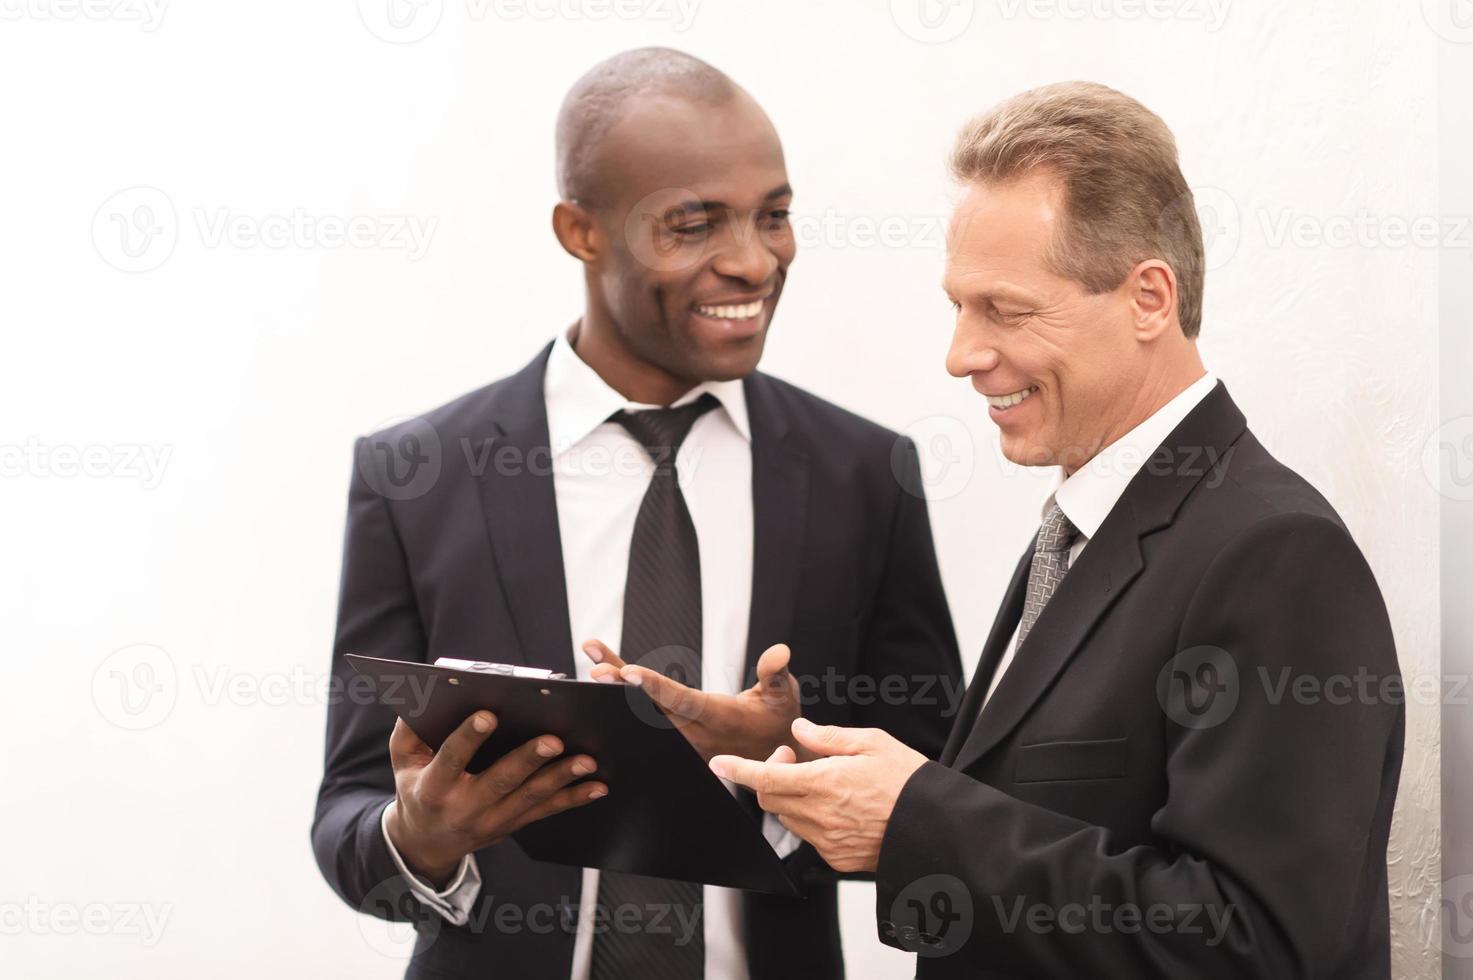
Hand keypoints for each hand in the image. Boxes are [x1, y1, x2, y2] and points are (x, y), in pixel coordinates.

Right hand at [384, 712, 606, 885]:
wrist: (425, 842)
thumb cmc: (417, 786)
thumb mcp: (402, 760)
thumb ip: (409, 728)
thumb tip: (425, 692)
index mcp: (433, 787)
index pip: (451, 760)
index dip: (469, 738)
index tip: (489, 714)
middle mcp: (465, 807)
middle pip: (500, 781)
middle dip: (529, 760)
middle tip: (554, 739)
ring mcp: (492, 821)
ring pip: (531, 799)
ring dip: (561, 779)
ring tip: (587, 760)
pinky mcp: (513, 826)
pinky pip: (546, 811)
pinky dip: (574, 799)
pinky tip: (598, 786)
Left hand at [581, 639, 807, 762]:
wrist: (774, 755)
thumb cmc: (778, 719)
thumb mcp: (784, 695)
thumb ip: (775, 673)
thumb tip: (779, 652)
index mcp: (720, 719)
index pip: (682, 702)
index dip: (655, 688)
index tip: (628, 673)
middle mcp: (696, 731)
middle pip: (653, 709)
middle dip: (623, 689)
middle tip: (596, 669)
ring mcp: (683, 737)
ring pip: (644, 712)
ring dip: (617, 687)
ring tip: (594, 658)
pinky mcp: (677, 734)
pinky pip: (647, 713)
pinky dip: (625, 693)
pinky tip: (605, 672)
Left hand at [709, 717, 926, 872]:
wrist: (936, 826)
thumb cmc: (909, 779)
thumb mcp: (872, 743)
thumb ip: (829, 737)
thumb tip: (800, 731)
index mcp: (826, 782)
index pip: (766, 777)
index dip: (738, 770)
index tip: (719, 763)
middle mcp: (821, 815)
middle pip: (770, 799)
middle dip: (770, 777)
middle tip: (794, 759)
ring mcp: (828, 841)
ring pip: (789, 818)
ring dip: (792, 799)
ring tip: (824, 783)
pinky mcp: (837, 859)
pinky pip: (811, 837)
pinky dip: (813, 820)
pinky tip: (840, 808)